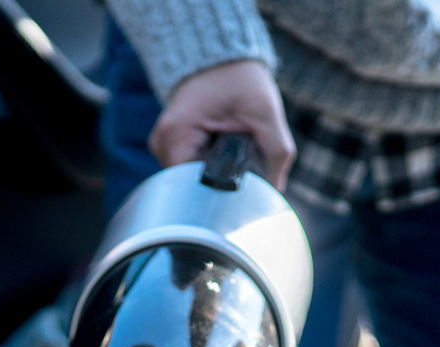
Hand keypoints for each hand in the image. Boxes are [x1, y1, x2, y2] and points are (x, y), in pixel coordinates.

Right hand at [149, 60, 295, 189]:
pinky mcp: (169, 145)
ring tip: (232, 160)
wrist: (221, 57)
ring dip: (209, 176)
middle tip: (242, 176)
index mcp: (176, 132)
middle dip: (214, 185)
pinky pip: (185, 168)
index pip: (185, 185)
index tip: (235, 196)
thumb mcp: (265, 111)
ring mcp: (162, 144)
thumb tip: (275, 191)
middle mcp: (162, 141)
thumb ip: (277, 151)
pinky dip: (204, 167)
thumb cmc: (240, 79)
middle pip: (185, 185)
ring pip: (185, 180)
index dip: (211, 194)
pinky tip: (220, 157)